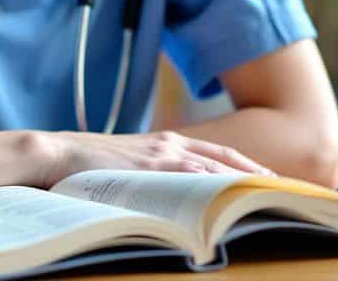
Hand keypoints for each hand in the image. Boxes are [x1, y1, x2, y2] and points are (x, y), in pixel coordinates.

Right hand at [31, 130, 275, 188]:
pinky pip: (191, 176)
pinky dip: (214, 185)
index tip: (266, 176)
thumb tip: (168, 194)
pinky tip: (231, 195)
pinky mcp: (150, 167)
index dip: (243, 165)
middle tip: (281, 186)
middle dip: (254, 172)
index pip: (216, 153)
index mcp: (164, 142)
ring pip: (213, 168)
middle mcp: (169, 144)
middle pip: (224, 158)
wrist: (57, 152)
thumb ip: (151, 174)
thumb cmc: (86, 164)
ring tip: (267, 193)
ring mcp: (160, 155)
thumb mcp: (127, 165)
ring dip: (242, 180)